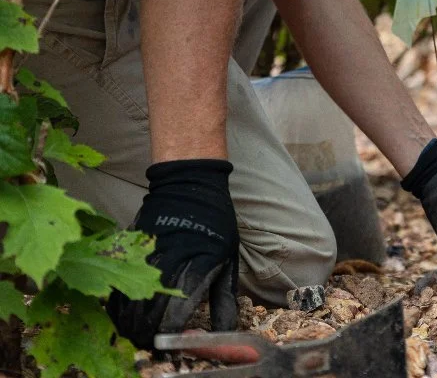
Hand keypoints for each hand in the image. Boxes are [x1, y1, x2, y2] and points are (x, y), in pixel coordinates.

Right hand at [106, 159, 239, 348]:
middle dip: (147, 334)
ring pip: (126, 301)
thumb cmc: (215, 224)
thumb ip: (223, 299)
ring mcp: (143, 255)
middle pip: (146, 314)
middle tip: (151, 343)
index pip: (174, 315)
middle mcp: (165, 264)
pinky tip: (124, 313)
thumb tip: (225, 331)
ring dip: (129, 322)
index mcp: (194, 269)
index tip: (171, 344)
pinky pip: (115, 282)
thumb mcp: (228, 260)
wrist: (188, 184)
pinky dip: (117, 302)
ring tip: (137, 333)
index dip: (170, 335)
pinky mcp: (128, 247)